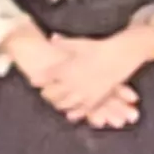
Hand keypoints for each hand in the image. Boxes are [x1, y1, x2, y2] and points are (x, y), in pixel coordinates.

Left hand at [19, 32, 146, 125]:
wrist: (120, 55)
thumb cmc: (98, 48)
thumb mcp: (79, 43)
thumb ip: (63, 43)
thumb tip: (51, 38)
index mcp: (65, 69)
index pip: (46, 78)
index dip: (39, 80)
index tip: (34, 81)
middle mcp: (72, 83)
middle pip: (52, 94)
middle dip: (47, 94)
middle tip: (44, 93)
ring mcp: (84, 92)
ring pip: (65, 104)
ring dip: (59, 104)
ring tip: (56, 103)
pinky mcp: (96, 98)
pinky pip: (82, 110)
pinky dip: (75, 113)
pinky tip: (70, 115)